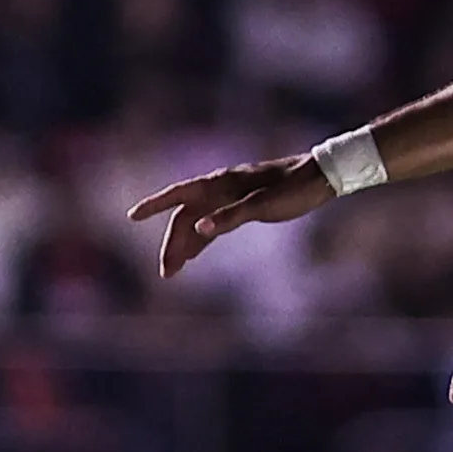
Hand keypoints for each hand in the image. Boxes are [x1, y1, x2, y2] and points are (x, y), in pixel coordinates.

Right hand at [127, 155, 330, 278]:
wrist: (319, 178)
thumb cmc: (293, 189)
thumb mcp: (263, 205)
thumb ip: (230, 217)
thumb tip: (199, 230)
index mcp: (221, 183)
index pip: (179, 195)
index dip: (154, 205)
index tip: (132, 217)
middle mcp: (221, 188)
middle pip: (186, 216)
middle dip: (173, 243)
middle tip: (166, 273)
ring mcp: (231, 197)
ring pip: (199, 222)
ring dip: (186, 244)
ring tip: (175, 271)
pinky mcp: (243, 205)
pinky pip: (214, 224)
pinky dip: (203, 239)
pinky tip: (196, 253)